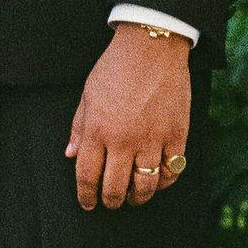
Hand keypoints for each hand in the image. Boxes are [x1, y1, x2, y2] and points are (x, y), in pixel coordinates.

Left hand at [66, 23, 191, 210]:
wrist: (152, 46)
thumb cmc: (116, 66)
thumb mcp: (88, 94)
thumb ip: (79, 127)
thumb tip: (70, 155)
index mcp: (98, 130)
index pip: (87, 175)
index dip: (86, 195)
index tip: (88, 202)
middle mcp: (124, 140)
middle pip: (115, 188)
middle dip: (110, 201)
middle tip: (111, 202)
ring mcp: (152, 138)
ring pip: (145, 186)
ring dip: (138, 197)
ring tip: (134, 196)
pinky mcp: (177, 134)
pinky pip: (172, 170)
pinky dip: (164, 181)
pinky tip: (157, 180)